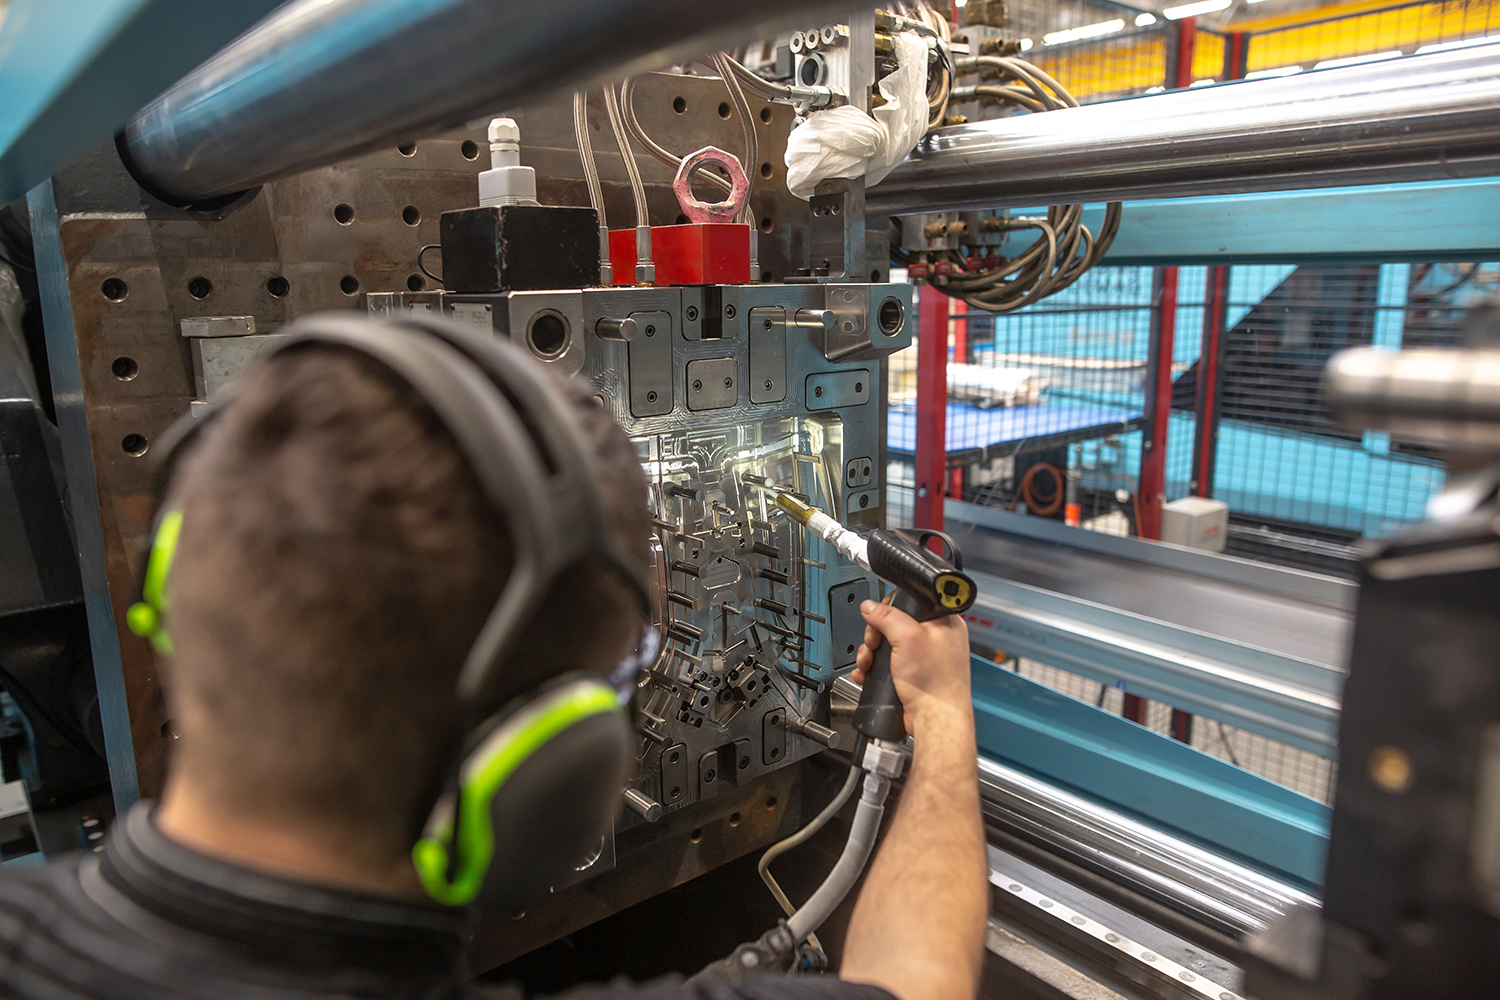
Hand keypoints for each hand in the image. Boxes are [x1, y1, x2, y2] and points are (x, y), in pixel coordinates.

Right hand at [853, 600, 972, 736]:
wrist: (935, 719)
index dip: (890, 609)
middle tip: (873, 645)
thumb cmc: (936, 683)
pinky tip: (868, 673)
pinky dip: (875, 668)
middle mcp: (936, 638)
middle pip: (894, 624)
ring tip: (868, 663)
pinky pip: (888, 664)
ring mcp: (924, 657)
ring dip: (871, 654)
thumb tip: (870, 606)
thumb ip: (887, 617)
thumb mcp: (908, 638)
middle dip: (876, 636)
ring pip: (888, 645)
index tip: (879, 621)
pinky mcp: (913, 674)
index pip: (911, 602)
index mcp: (944, 622)